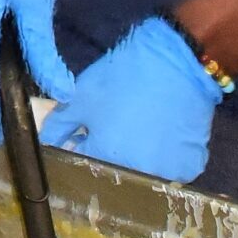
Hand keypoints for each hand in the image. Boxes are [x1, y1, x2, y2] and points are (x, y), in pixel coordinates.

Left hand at [40, 15, 222, 181]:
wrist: (177, 62)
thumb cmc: (123, 78)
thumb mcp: (82, 98)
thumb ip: (60, 125)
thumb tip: (47, 142)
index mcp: (107, 159)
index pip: (82, 163)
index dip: (80, 146)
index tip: (84, 132)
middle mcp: (138, 174)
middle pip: (114, 169)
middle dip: (108, 152)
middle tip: (115, 125)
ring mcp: (169, 174)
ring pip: (143, 170)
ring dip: (136, 155)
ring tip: (139, 126)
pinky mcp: (191, 165)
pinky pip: (170, 168)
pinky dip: (163, 155)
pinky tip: (161, 132)